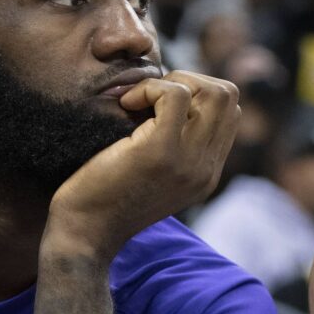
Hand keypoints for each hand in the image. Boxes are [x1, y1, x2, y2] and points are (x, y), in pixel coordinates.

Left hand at [46, 71, 239, 259]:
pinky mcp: (162, 153)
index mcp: (207, 173)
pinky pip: (176, 95)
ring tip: (139, 101)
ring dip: (172, 82)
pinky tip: (125, 105)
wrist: (83, 233)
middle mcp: (206, 169)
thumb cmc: (103, 196)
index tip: (158, 104)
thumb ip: (174, 145)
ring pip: (213, 92)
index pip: (230, 112)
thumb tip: (173, 94)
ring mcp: (189, 162)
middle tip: (150, 96)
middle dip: (190, 80)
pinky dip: (149, 88)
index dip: (196, 94)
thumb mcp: (151, 173)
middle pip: (229, 96)